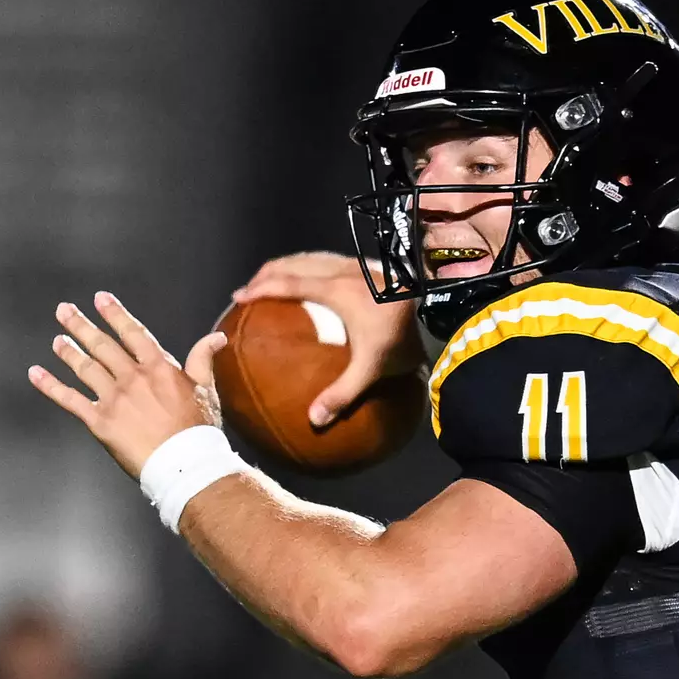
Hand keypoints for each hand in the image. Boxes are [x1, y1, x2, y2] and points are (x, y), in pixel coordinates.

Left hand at [28, 292, 226, 477]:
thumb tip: (216, 337)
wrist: (185, 463)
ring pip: (84, 368)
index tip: (99, 298)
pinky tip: (36, 373)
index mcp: (158, 367)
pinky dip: (50, 385)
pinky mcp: (99, 421)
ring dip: (67, 351)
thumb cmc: (199, 429)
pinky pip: (69, 399)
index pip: (132, 332)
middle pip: (102, 345)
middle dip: (80, 325)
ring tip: (57, 340)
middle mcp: (132, 377)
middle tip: (64, 310)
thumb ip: (203, 359)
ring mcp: (114, 398)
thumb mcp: (206, 389)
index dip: (115, 314)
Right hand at [233, 251, 424, 426]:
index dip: (260, 289)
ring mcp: (357, 264)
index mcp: (334, 289)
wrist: (440, 307)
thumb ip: (342, 393)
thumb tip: (315, 420)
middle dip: (268, 273)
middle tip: (252, 288)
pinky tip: (319, 283)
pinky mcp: (371, 265)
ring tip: (278, 282)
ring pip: (312, 257)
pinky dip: (313, 267)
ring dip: (290, 267)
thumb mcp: (372, 367)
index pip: (287, 284)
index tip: (239, 297)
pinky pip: (331, 260)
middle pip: (294, 263)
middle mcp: (341, 270)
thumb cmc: (404, 334)